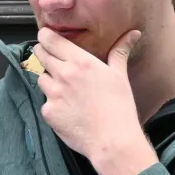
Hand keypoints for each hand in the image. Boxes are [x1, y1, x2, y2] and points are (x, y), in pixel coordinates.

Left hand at [34, 28, 156, 174]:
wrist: (112, 140)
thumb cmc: (119, 107)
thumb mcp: (120, 75)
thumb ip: (120, 51)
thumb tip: (133, 33)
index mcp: (80, 62)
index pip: (50, 39)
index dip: (45, 36)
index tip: (46, 36)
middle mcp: (63, 74)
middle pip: (40, 55)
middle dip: (43, 54)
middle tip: (51, 59)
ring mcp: (53, 94)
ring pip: (41, 78)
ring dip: (49, 80)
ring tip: (66, 90)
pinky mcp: (48, 112)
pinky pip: (45, 102)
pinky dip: (53, 104)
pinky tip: (68, 110)